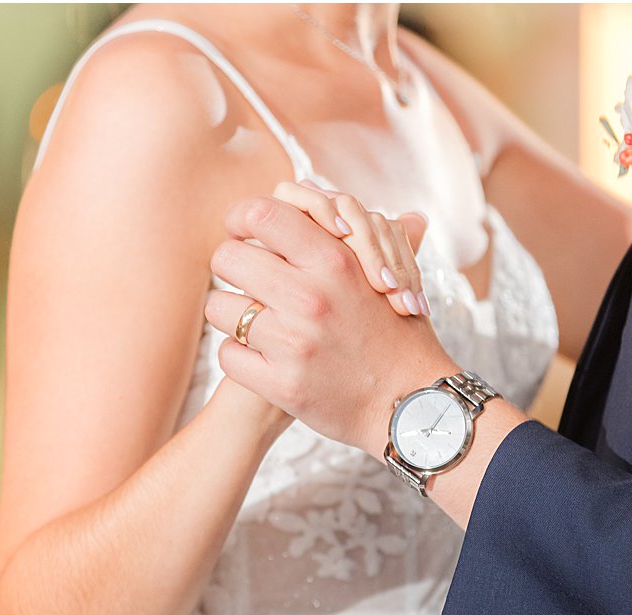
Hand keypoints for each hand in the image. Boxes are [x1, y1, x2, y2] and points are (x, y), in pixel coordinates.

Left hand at [205, 194, 460, 458]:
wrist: (412, 404)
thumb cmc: (398, 333)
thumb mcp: (386, 271)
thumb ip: (351, 233)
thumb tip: (318, 193)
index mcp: (335, 260)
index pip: (261, 214)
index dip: (241, 219)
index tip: (242, 233)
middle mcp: (310, 297)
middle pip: (227, 258)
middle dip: (231, 267)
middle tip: (245, 280)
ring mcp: (293, 343)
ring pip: (219, 308)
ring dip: (231, 313)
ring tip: (253, 321)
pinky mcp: (282, 384)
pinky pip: (228, 355)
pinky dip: (239, 355)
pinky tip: (260, 356)